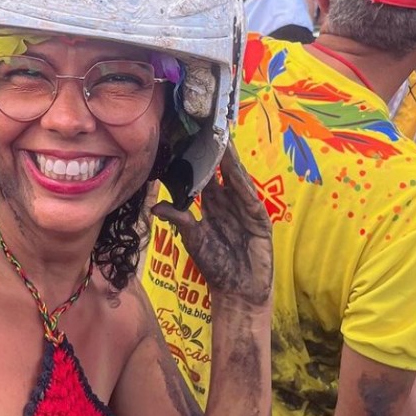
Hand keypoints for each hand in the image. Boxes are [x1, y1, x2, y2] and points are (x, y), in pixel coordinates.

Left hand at [152, 142, 271, 307]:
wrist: (238, 290)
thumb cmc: (216, 266)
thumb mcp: (193, 239)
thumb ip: (179, 220)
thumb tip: (156, 207)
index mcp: (212, 205)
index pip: (205, 176)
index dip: (198, 159)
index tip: (188, 138)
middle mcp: (229, 202)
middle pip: (222, 171)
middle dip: (216, 150)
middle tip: (207, 125)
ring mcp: (245, 208)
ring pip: (236, 178)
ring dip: (230, 159)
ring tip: (222, 137)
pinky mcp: (259, 218)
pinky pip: (248, 196)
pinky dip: (242, 181)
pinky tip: (236, 167)